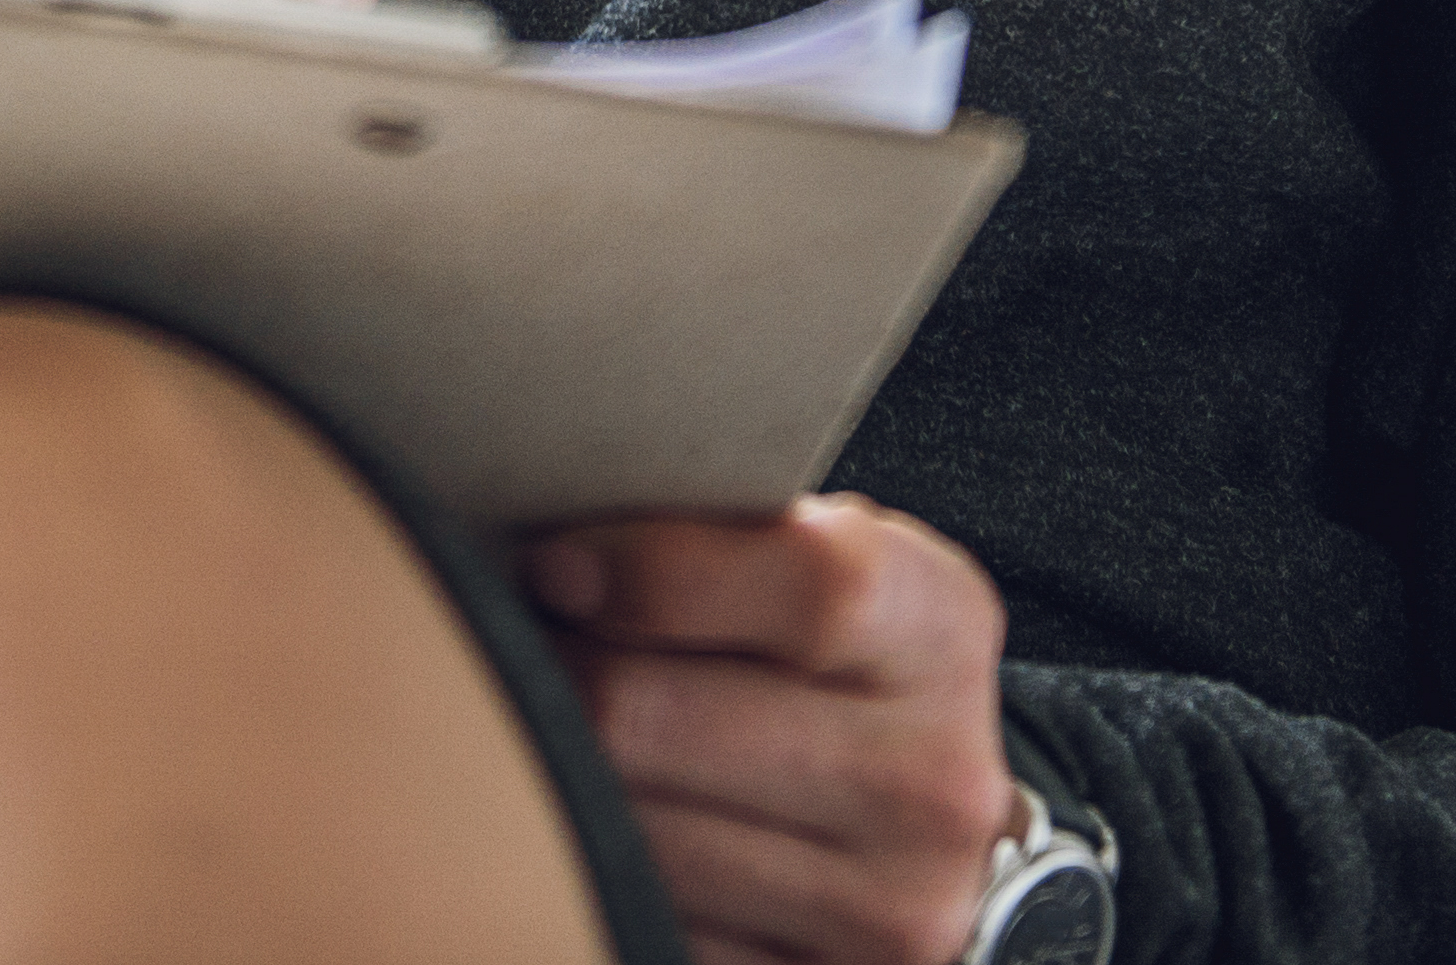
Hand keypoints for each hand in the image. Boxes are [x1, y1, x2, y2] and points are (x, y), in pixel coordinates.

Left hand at [521, 497, 1016, 964]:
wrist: (916, 808)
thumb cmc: (832, 655)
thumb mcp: (826, 556)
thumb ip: (723, 535)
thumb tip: (552, 549)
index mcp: (939, 630)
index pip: (808, 586)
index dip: (649, 567)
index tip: (556, 565)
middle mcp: (932, 782)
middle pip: (662, 717)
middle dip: (557, 672)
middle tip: (515, 645)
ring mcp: (886, 909)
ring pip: (631, 834)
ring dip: (559, 775)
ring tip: (549, 728)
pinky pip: (648, 920)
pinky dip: (603, 867)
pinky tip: (605, 820)